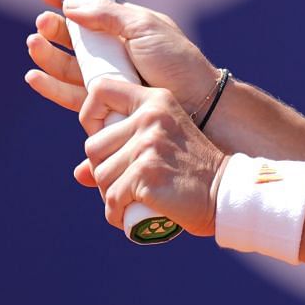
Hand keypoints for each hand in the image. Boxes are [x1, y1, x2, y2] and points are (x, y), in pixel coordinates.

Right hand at [24, 0, 218, 120]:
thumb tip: (73, 5)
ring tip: (34, 45)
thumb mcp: (144, 27)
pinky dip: (51, 86)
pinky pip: (71, 95)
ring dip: (48, 55)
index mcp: (127, 26)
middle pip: (75, 38)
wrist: (198, 103)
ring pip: (69, 66)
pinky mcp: (104, 104)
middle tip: (41, 23)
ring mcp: (109, 77)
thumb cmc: (176, 61)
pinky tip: (35, 77)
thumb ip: (108, 15)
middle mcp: (115, 51)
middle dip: (54, 29)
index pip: (93, 9)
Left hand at [79, 77, 227, 236]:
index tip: (101, 137)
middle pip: (92, 146)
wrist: (225, 193)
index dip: (90, 116)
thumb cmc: (193, 170)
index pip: (102, 90)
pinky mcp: (146, 174)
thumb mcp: (162, 144)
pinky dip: (116, 213)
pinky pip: (111, 199)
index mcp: (156, 101)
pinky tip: (129, 214)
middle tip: (126, 182)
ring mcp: (148, 146)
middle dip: (102, 170)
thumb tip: (78, 174)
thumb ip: (123, 149)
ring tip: (132, 199)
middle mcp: (151, 118)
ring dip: (110, 195)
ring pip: (99, 175)